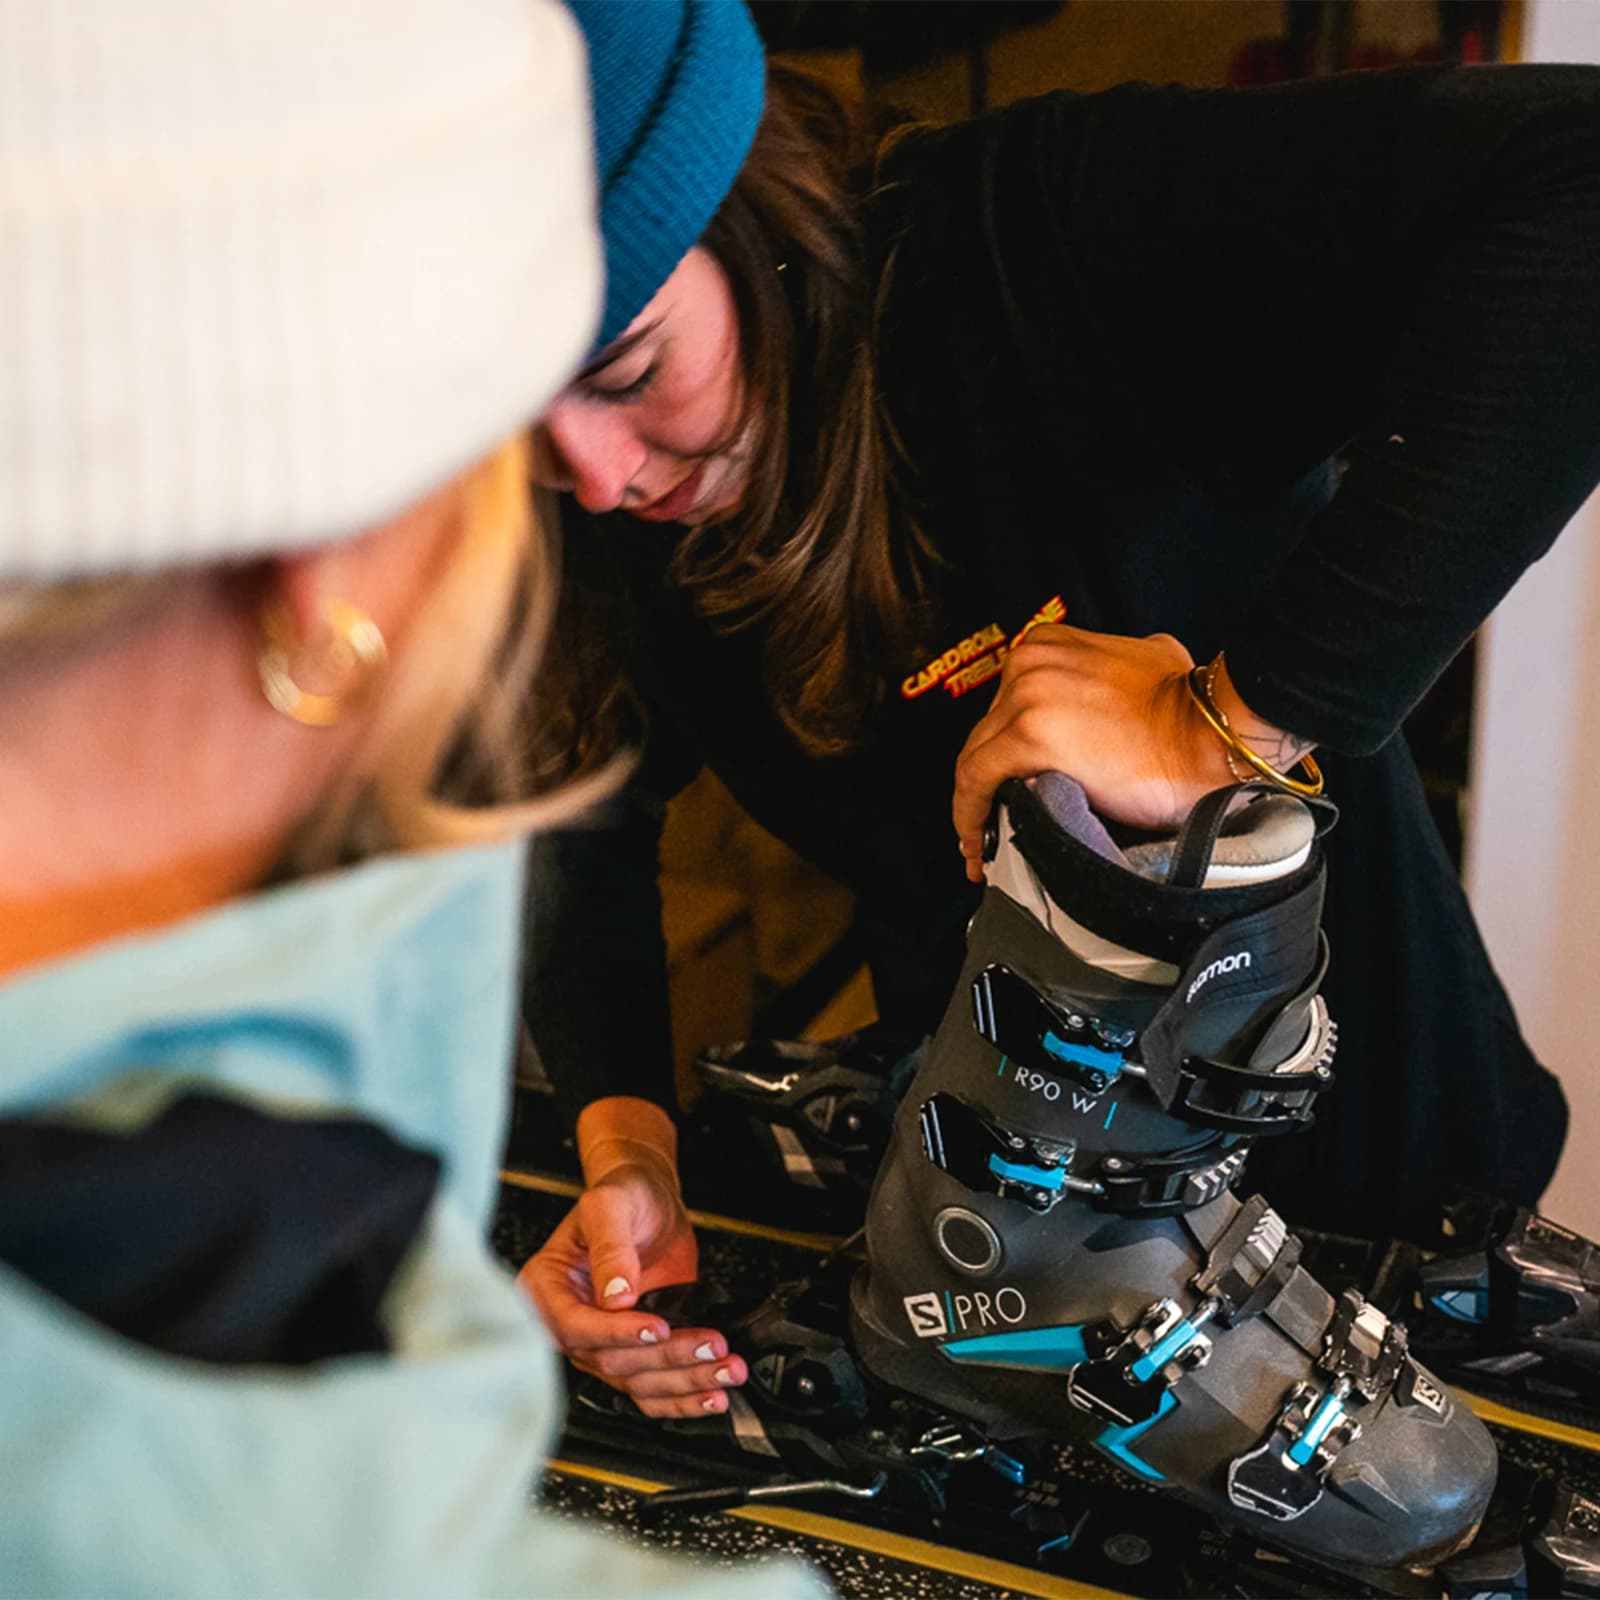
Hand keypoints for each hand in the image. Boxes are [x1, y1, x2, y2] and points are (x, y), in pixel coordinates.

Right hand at [517, 1155, 746, 1419]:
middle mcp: (570, 1322)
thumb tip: (616, 1296)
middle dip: (667, 1358)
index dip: (616, 1333)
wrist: (651, 1198)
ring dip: (686, 1381)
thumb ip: (612, 1247)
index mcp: (547, 1287)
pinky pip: (652, 1390)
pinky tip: (712, 1396)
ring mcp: (604, 1341)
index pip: (575, 1327)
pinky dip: (684, 1398)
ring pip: (638, 1382)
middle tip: (710, 1344)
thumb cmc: (624, 1193)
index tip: (656, 1328)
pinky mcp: (634, 1352)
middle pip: (612, 1361)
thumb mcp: (612, 1205)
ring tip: (725, 1370)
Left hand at [951, 624, 1233, 880]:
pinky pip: (976, 782)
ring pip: (977, 760)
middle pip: (988, 734)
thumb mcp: (1147, 658)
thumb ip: (1108, 668)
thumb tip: (1101, 694)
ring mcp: (1026, 697)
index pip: (1004, 707)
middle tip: (990, 825)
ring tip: (983, 846)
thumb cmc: (1190, 711)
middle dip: (987, 782)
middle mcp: (1029, 664)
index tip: (999, 786)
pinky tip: (979, 848)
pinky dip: (971, 817)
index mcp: (1048, 645)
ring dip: (977, 806)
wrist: (1211, 734)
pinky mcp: (1029, 736)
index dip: (999, 751)